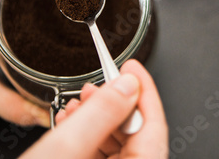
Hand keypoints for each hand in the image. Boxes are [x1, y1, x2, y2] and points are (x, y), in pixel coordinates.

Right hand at [21, 59, 168, 157]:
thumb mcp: (64, 151)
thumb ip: (101, 115)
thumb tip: (128, 86)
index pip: (154, 130)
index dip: (146, 94)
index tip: (134, 69)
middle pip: (136, 137)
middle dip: (115, 105)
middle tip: (99, 83)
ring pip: (118, 146)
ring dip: (99, 118)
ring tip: (79, 102)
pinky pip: (101, 157)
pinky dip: (89, 135)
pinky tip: (73, 120)